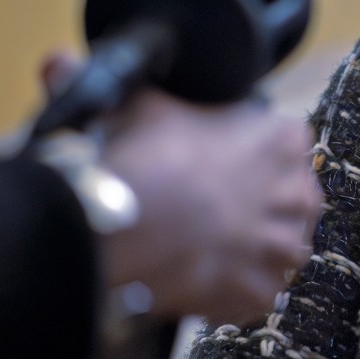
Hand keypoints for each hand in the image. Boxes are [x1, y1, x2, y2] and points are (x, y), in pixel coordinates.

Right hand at [48, 53, 322, 328]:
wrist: (127, 227)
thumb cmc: (145, 157)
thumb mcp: (137, 107)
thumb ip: (118, 87)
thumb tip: (60, 63)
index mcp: (283, 141)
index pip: (282, 143)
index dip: (248, 154)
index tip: (219, 163)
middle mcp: (298, 195)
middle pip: (286, 199)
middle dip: (256, 204)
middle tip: (212, 210)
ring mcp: (282, 250)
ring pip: (276, 249)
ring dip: (249, 250)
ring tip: (207, 248)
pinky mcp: (261, 295)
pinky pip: (254, 294)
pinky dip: (231, 291)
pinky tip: (201, 282)